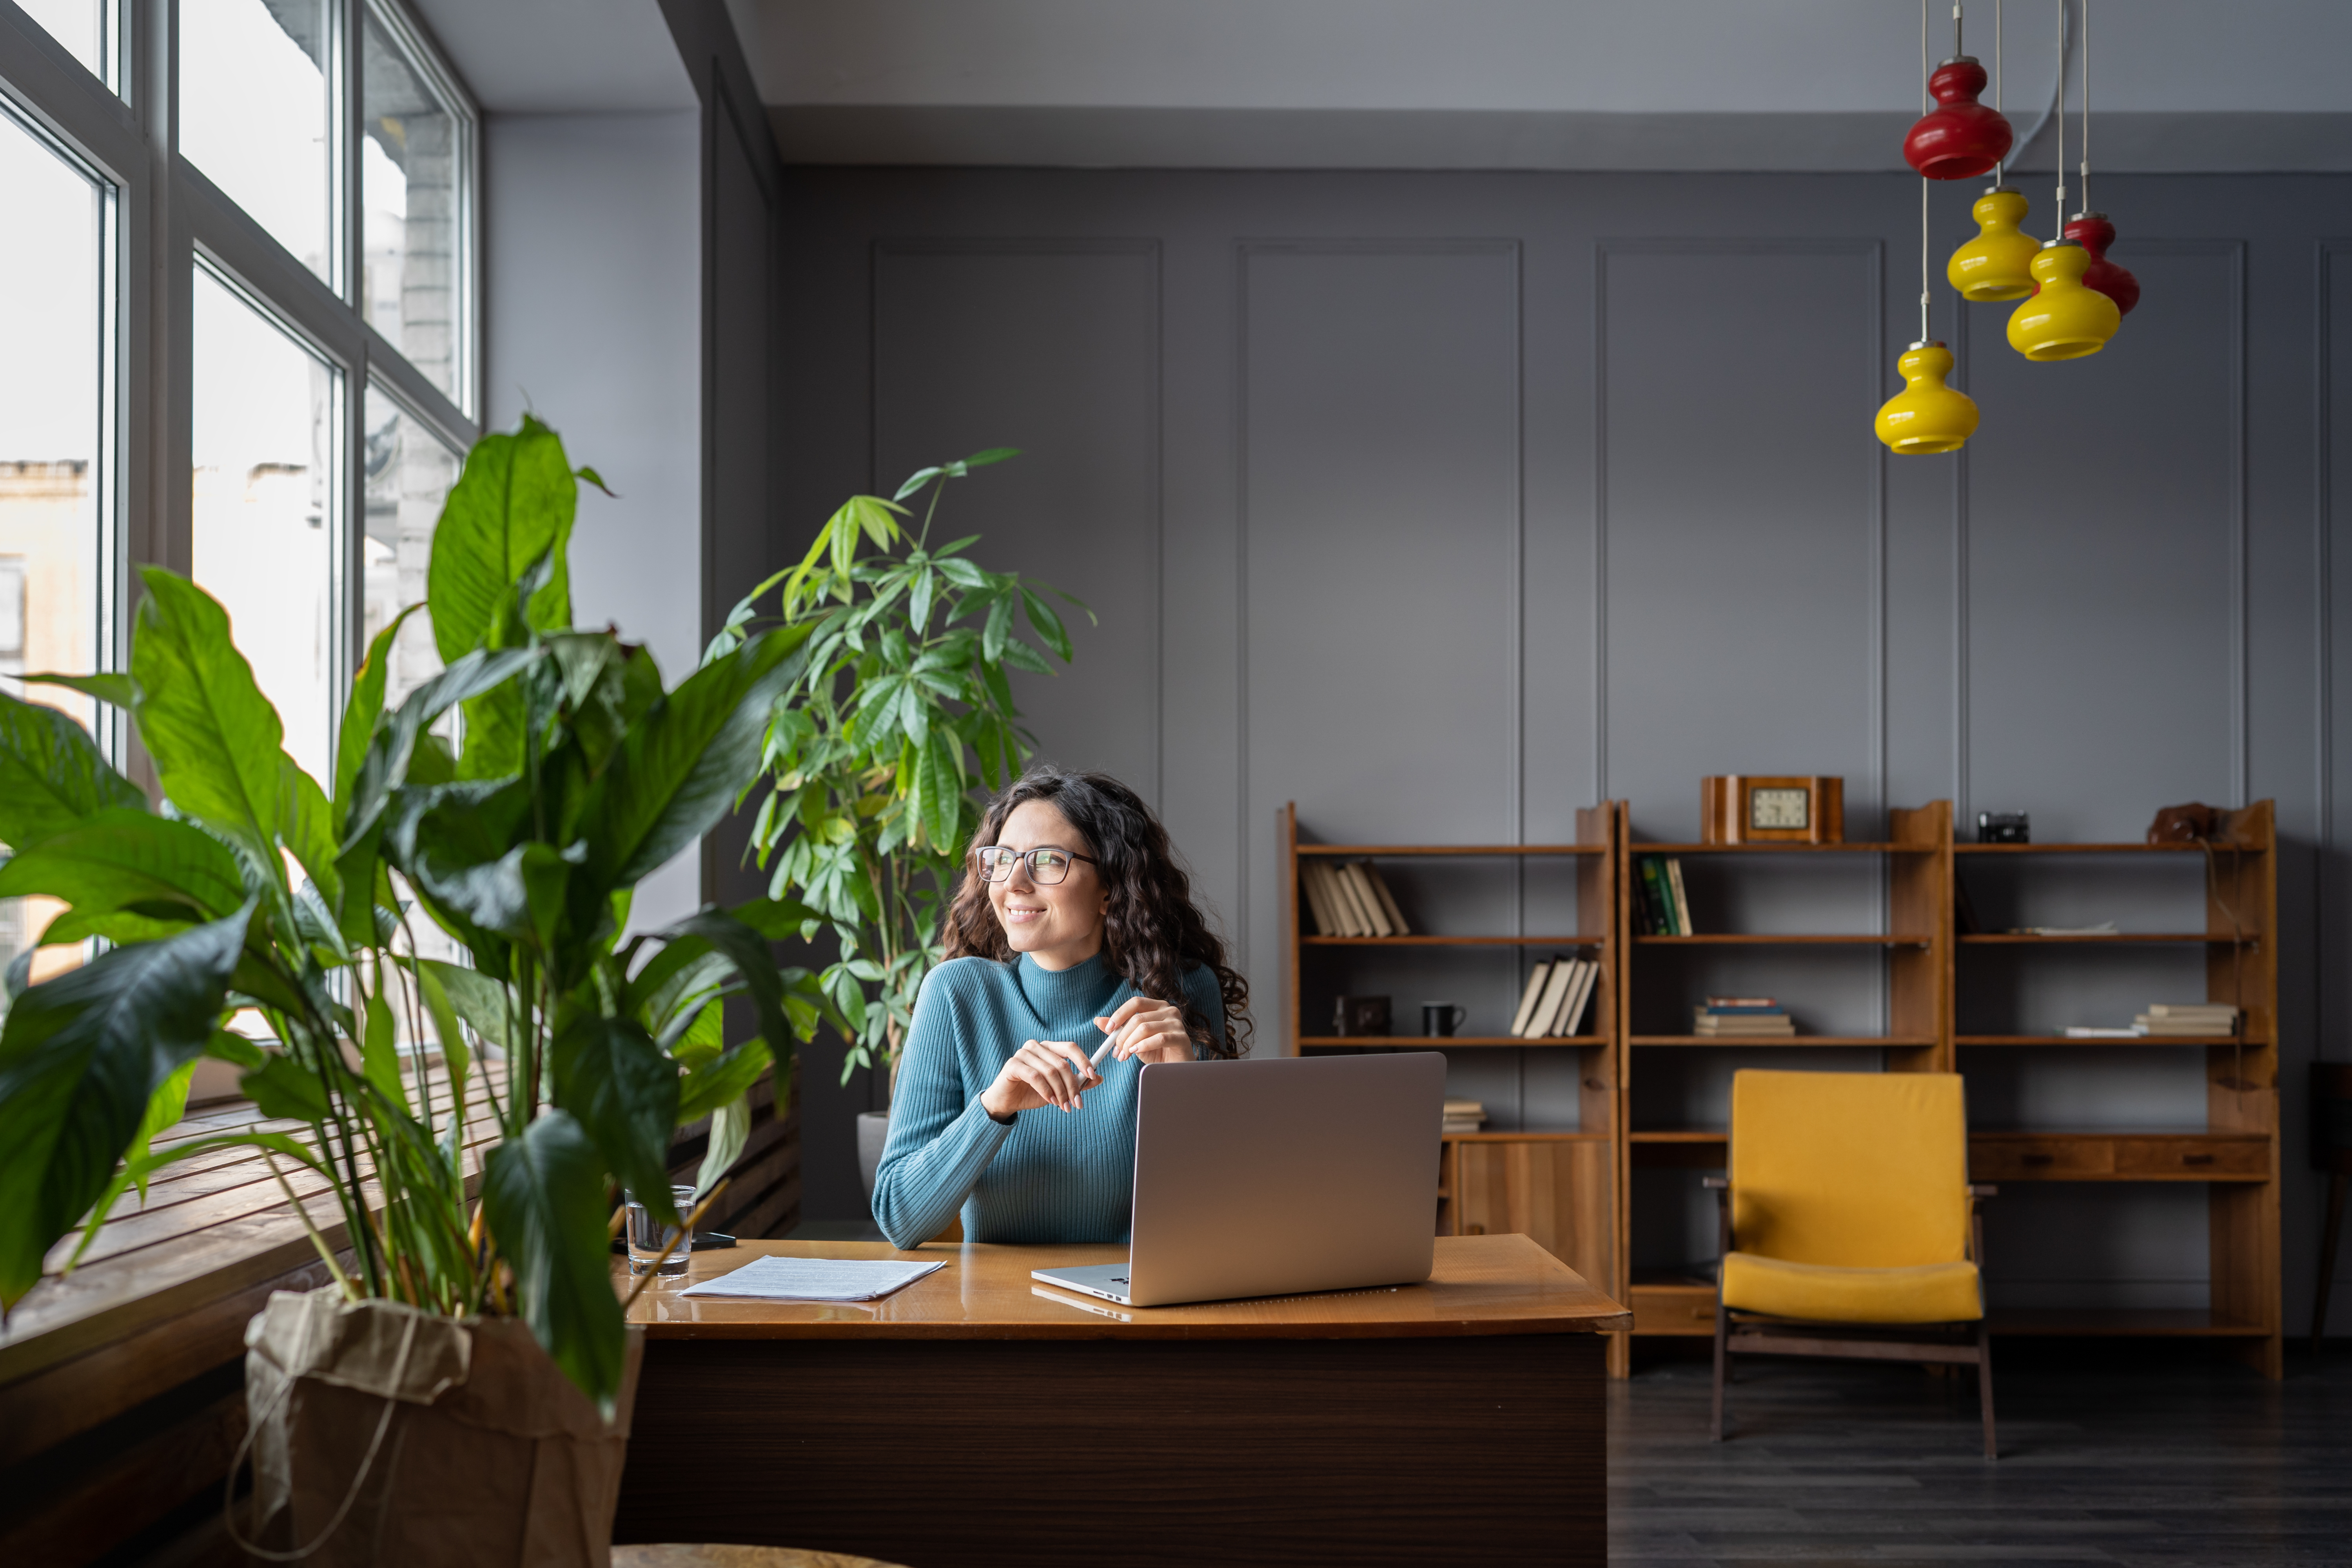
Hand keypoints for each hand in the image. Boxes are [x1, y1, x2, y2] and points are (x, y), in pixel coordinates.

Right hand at [980, 1039, 1101, 1117]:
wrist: (1007, 1102)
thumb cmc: (1032, 1092)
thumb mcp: (1058, 1089)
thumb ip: (1077, 1082)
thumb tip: (1099, 1078)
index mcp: (1048, 1047)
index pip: (1070, 1047)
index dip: (1083, 1060)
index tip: (1092, 1075)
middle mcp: (1036, 1046)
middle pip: (1062, 1063)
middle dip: (1072, 1086)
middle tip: (1077, 1104)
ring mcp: (1023, 1053)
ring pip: (1050, 1071)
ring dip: (1060, 1092)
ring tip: (1064, 1106)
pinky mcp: (1013, 1064)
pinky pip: (1035, 1076)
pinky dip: (1046, 1091)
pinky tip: (1050, 1101)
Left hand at [1095, 995, 1199, 1065]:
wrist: (1176, 1069)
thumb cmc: (1157, 1052)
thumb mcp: (1134, 1039)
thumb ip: (1119, 1030)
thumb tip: (1098, 1020)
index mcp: (1157, 1007)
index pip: (1136, 1002)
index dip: (1120, 1014)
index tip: (1108, 1029)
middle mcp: (1169, 1011)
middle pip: (1138, 1018)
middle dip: (1122, 1037)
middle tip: (1116, 1052)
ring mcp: (1177, 1023)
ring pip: (1145, 1028)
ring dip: (1130, 1044)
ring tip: (1124, 1056)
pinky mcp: (1182, 1037)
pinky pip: (1159, 1038)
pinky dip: (1143, 1045)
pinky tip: (1136, 1052)